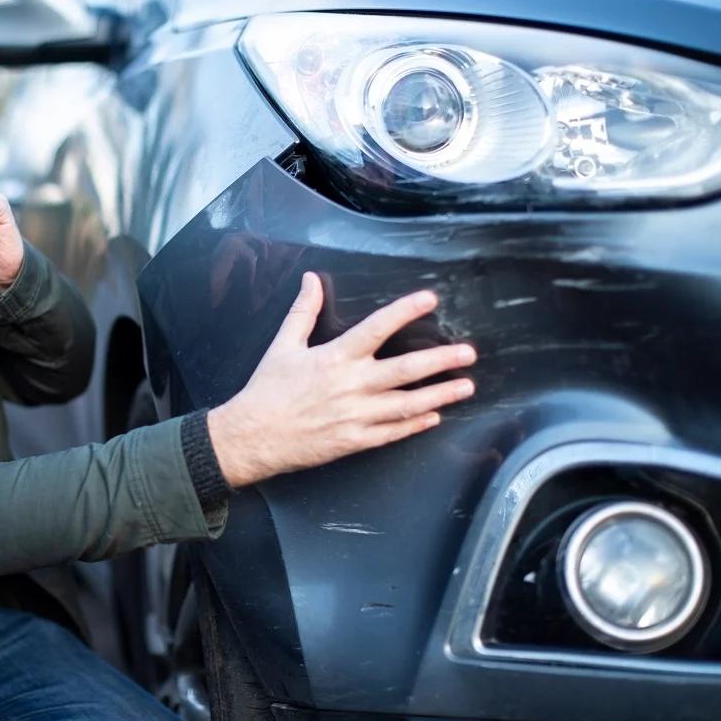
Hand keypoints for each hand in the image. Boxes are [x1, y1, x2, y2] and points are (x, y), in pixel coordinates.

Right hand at [207, 272, 475, 487]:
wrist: (252, 437)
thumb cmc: (267, 390)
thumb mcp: (283, 345)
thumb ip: (303, 311)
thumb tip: (311, 279)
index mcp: (334, 358)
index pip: (377, 328)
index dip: (405, 311)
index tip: (430, 299)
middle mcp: (350, 386)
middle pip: (405, 371)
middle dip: (441, 361)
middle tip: (468, 353)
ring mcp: (355, 416)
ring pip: (407, 404)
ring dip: (440, 395)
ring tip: (466, 386)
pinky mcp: (354, 441)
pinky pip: (392, 433)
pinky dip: (415, 424)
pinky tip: (435, 417)